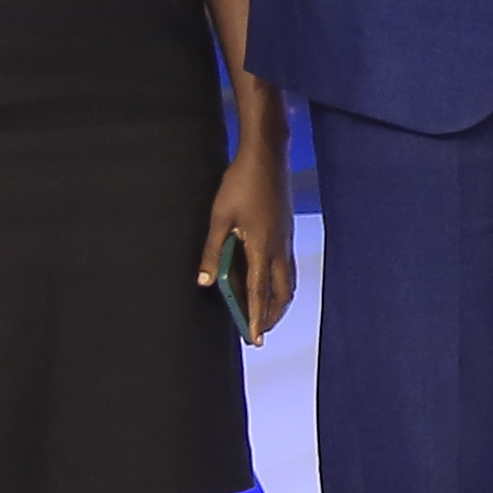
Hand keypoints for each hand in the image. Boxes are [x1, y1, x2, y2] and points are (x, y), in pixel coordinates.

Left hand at [205, 90, 298, 341]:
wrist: (267, 155)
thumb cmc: (241, 183)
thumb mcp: (219, 218)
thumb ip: (212, 251)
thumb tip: (203, 281)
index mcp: (262, 246)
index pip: (259, 291)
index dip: (255, 316)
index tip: (254, 338)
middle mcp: (279, 247)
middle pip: (282, 292)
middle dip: (272, 314)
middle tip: (259, 331)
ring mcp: (285, 238)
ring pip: (288, 280)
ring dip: (278, 300)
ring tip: (265, 313)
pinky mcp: (285, 230)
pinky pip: (286, 265)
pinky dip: (279, 282)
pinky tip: (267, 281)